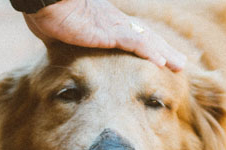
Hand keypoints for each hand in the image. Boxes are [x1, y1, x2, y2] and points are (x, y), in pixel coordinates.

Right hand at [23, 0, 186, 71]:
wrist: (44, 0)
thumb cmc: (47, 13)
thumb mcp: (59, 33)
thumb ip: (65, 42)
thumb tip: (57, 49)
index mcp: (106, 24)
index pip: (134, 36)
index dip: (149, 46)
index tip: (161, 57)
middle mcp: (115, 23)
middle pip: (147, 38)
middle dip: (165, 50)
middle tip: (181, 63)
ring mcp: (114, 27)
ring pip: (147, 41)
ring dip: (164, 54)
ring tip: (179, 66)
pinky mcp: (109, 32)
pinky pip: (134, 42)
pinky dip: (148, 52)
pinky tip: (161, 63)